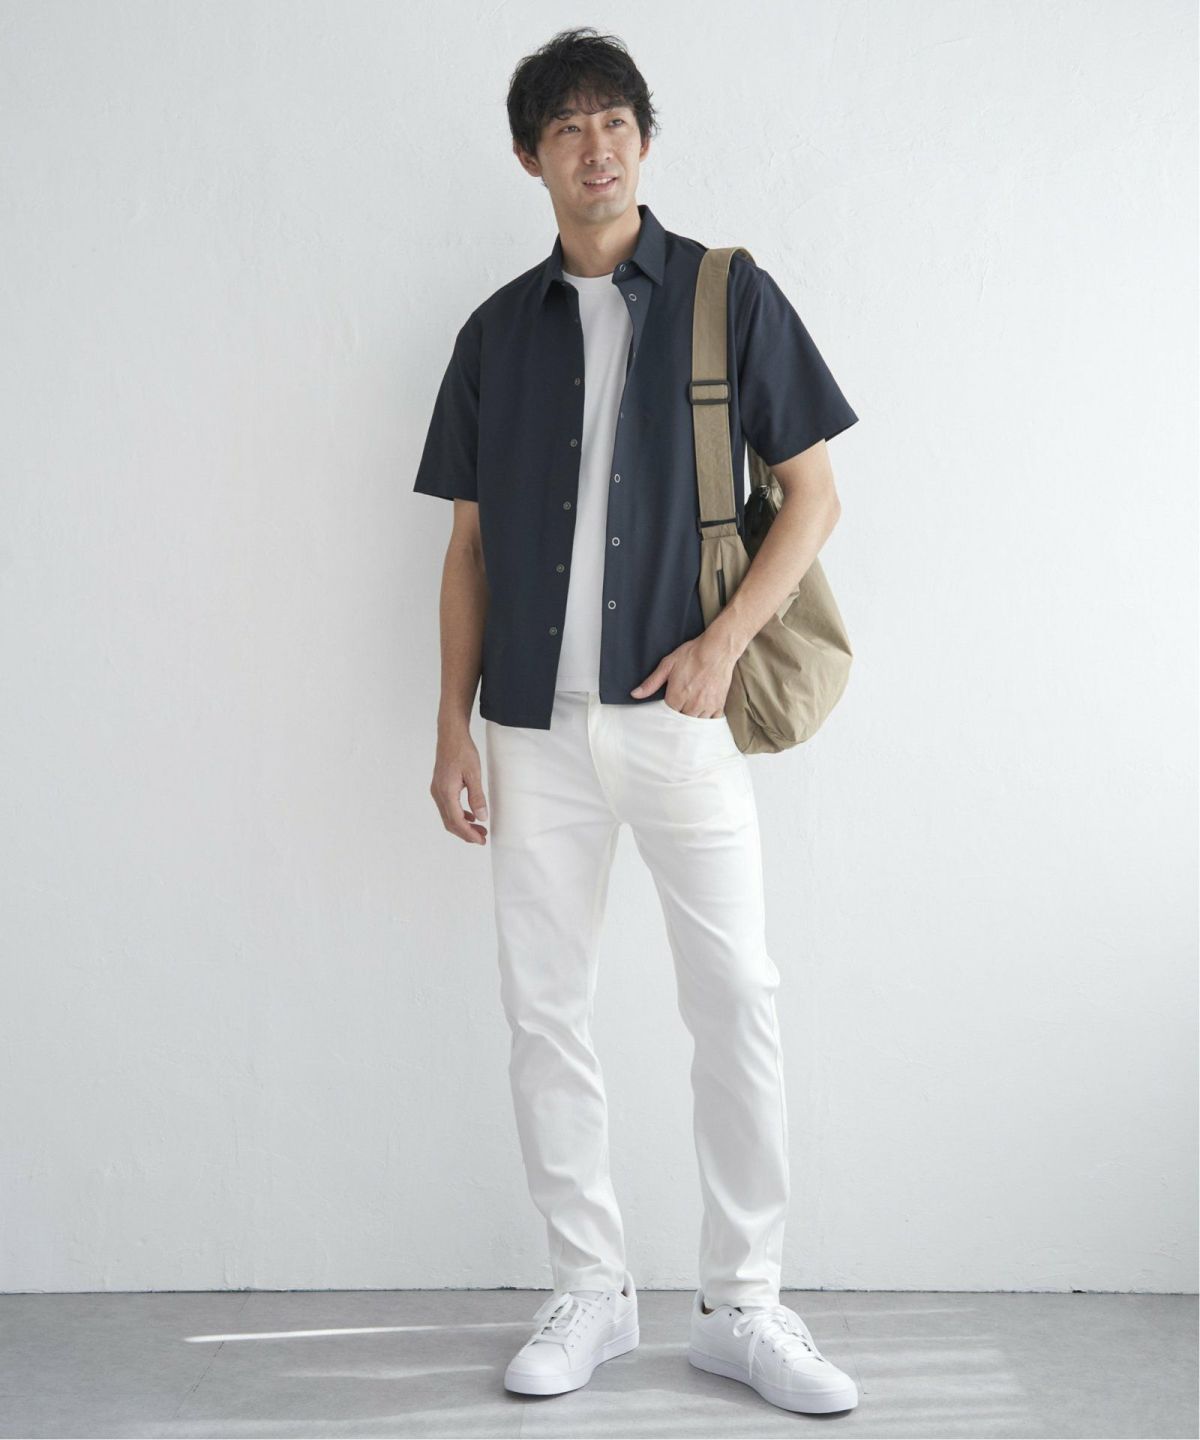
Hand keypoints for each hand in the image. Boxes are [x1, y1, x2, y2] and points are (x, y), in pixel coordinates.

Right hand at [430, 727, 488, 844]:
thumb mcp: (474, 774)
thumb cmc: (462, 751)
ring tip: (479, 829)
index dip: (468, 834)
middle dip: (466, 833)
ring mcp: (437, 790)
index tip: (481, 840)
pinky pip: (447, 807)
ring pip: (448, 816)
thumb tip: (482, 818)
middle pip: (450, 822)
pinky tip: (470, 816)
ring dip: (462, 825)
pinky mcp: (439, 787)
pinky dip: (458, 815)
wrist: (450, 735)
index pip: (456, 821)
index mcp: (446, 792)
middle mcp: (438, 793)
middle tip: (482, 838)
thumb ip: (477, 797)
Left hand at [629, 635, 734, 717]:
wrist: (717, 649)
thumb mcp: (667, 665)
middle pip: (681, 722)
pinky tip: (702, 715)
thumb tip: (635, 694)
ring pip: (696, 723)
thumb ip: (651, 682)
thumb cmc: (692, 654)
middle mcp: (692, 705)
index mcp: (677, 697)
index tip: (665, 712)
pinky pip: (711, 721)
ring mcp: (707, 706)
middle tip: (677, 712)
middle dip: (678, 719)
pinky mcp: (719, 705)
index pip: (667, 716)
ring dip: (691, 720)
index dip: (665, 714)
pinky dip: (706, 720)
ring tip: (689, 713)